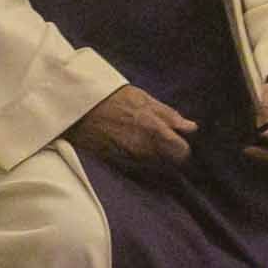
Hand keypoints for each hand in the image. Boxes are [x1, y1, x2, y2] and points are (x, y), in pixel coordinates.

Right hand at [66, 84, 197, 170]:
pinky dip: (140, 163)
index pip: (182, 153)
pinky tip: (133, 150)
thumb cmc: (110, 98)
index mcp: (155, 131)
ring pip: (154, 169)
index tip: (179, 141)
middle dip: (171, 156)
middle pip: (170, 165)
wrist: (75, 107)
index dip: (183, 148)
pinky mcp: (116, 165)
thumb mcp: (142, 98)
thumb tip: (191, 128)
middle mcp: (145, 150)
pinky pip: (137, 170)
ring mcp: (129, 160)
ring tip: (146, 145)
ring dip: (155, 160)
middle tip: (164, 145)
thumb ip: (168, 115)